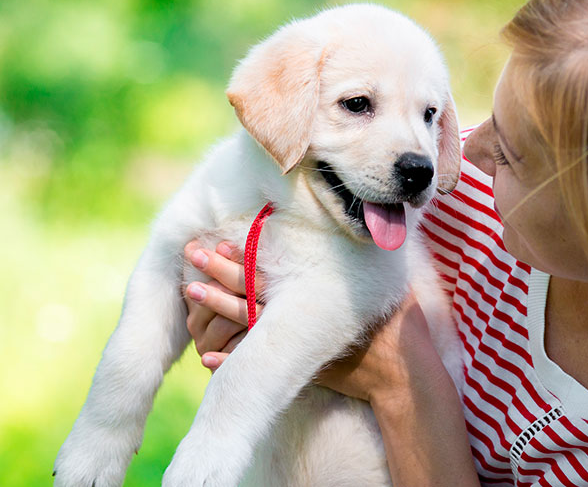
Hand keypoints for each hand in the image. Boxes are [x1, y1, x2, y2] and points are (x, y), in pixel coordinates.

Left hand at [183, 241, 439, 406]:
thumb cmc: (389, 320)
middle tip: (192, 252)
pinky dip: (231, 363)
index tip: (216, 241)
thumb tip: (351, 218)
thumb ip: (356, 254)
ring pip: (244, 322)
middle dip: (217, 272)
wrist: (398, 370)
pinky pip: (255, 366)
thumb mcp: (376, 279)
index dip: (239, 255)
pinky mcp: (295, 366)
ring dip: (214, 310)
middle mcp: (299, 310)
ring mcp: (294, 339)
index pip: (268, 268)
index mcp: (312, 289)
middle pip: (249, 288)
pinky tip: (208, 360)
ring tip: (189, 293)